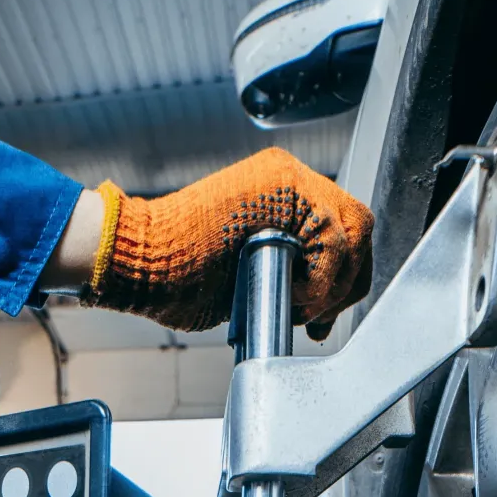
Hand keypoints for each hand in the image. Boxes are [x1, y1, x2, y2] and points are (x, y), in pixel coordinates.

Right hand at [61, 149, 373, 336]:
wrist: (139, 261)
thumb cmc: (175, 276)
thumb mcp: (243, 274)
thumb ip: (282, 273)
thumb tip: (312, 304)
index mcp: (281, 195)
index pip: (341, 232)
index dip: (341, 279)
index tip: (319, 316)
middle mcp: (291, 178)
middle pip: (357, 226)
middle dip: (347, 282)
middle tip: (319, 319)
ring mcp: (288, 177)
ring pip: (353, 231)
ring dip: (334, 282)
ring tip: (300, 307)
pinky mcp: (284, 187)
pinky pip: (333, 237)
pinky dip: (323, 276)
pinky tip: (293, 295)